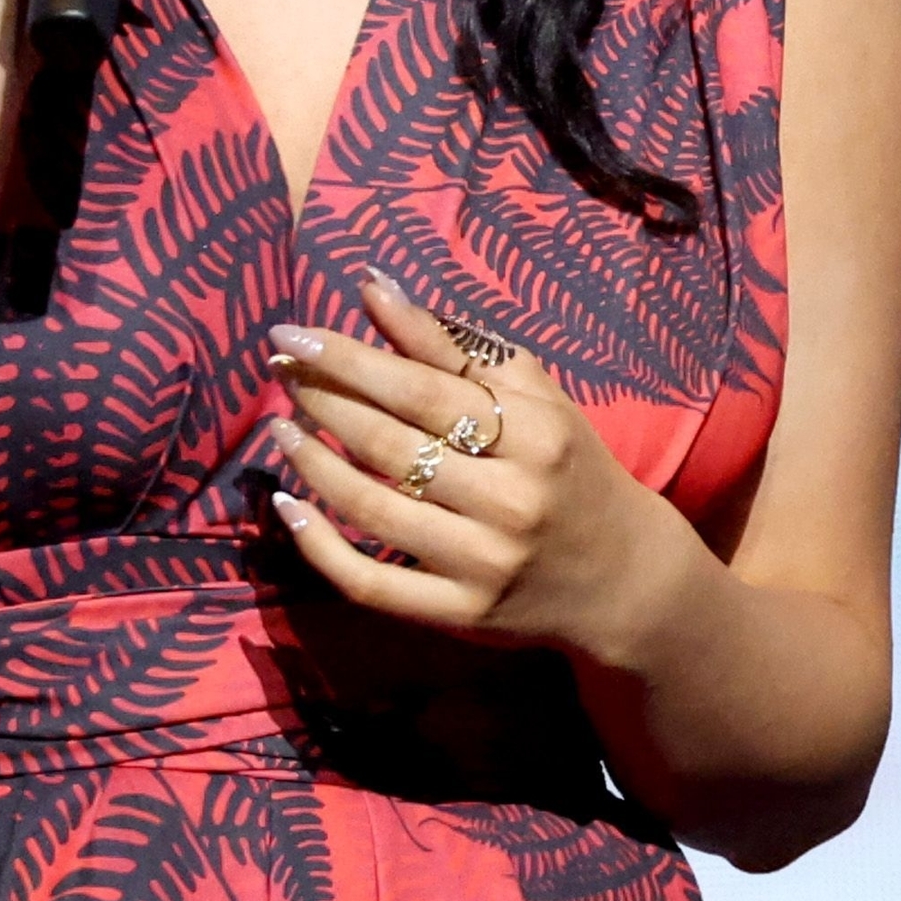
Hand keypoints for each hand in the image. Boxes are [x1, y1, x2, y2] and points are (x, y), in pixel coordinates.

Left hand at [266, 275, 694, 666]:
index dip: (350, 359)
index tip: (293, 334)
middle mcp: (511, 498)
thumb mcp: (534, 396)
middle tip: (278, 368)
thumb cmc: (570, 466)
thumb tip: (375, 287)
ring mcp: (482, 561)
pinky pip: (370, 581)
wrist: (622, 575)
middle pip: (392, 443)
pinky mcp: (459, 613)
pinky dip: (318, 546)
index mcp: (536, 433)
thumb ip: (453, 345)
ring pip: (373, 508)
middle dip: (322, 400)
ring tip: (279, 428)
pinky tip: (287, 507)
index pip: (424, 389)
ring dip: (312, 462)